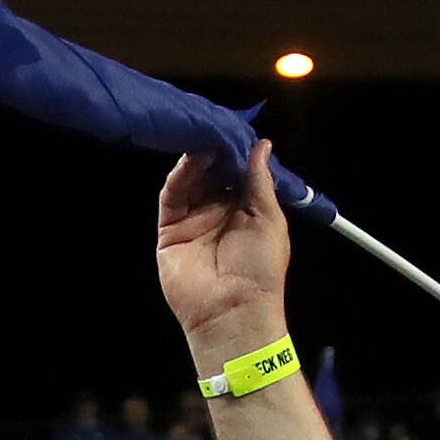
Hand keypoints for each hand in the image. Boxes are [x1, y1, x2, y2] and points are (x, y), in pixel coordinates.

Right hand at [153, 140, 293, 368]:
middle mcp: (218, 211)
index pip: (237, 172)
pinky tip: (192, 159)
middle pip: (211, 172)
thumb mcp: (269, 219)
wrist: (234, 311)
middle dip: (215, 150)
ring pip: (190, 180)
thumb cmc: (260, 269)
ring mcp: (192, 220)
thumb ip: (261, 181)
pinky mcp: (170, 230)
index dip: (237, 151)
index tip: (237, 130)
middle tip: (217, 128)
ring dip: (197, 159)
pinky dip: (180, 176)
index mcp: (245, 210)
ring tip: (205, 140)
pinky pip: (172, 197)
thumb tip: (261, 145)